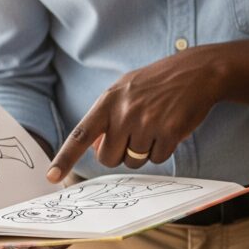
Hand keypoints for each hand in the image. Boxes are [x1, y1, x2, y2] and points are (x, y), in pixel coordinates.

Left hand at [46, 47, 227, 180]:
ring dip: (145, 151)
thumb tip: (94, 148)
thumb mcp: (126, 89)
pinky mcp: (169, 132)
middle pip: (109, 158)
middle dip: (120, 155)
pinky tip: (170, 129)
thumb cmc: (159, 82)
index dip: (65, 158)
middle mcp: (124, 113)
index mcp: (109, 101)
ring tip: (157, 126)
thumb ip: (108, 116)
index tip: (52, 177)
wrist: (197, 72)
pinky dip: (164, 150)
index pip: (80, 134)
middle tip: (135, 137)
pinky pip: (157, 159)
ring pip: (135, 161)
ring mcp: (147, 123)